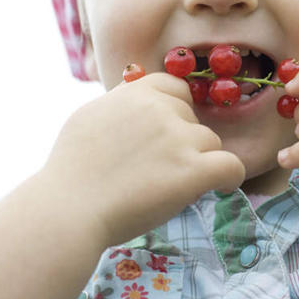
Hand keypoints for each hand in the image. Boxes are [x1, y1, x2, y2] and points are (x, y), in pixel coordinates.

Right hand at [39, 72, 245, 246]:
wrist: (67, 210)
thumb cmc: (71, 171)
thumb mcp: (90, 117)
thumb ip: (121, 103)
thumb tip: (136, 94)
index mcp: (137, 91)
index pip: (177, 88)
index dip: (176, 113)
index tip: (168, 136)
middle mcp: (161, 108)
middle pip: (194, 119)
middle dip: (183, 142)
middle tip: (159, 170)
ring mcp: (179, 138)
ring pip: (211, 144)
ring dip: (199, 162)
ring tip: (172, 186)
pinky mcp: (193, 170)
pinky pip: (232, 166)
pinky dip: (229, 177)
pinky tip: (219, 187)